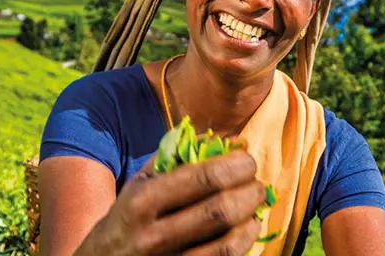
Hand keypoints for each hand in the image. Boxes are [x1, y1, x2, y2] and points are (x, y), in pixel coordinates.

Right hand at [77, 150, 266, 255]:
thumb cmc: (126, 217)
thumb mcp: (140, 183)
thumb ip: (179, 157)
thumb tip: (230, 140)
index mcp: (142, 201)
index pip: (202, 178)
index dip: (235, 166)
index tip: (247, 160)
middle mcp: (153, 235)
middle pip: (219, 211)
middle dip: (249, 193)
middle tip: (258, 184)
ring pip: (226, 244)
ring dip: (250, 221)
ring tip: (254, 207)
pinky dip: (242, 243)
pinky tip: (245, 230)